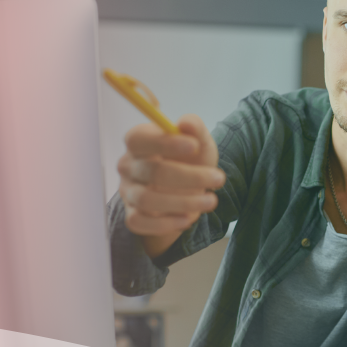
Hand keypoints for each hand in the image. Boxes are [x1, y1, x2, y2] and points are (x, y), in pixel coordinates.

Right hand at [117, 115, 225, 256]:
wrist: (188, 190)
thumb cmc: (190, 160)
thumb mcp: (199, 142)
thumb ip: (195, 128)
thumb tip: (185, 122)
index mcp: (139, 141)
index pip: (139, 139)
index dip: (165, 142)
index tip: (194, 146)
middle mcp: (128, 165)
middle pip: (151, 171)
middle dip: (189, 177)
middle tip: (218, 178)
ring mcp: (128, 191)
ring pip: (147, 199)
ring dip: (184, 202)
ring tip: (211, 201)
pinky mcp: (132, 214)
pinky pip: (140, 222)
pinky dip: (165, 224)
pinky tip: (187, 219)